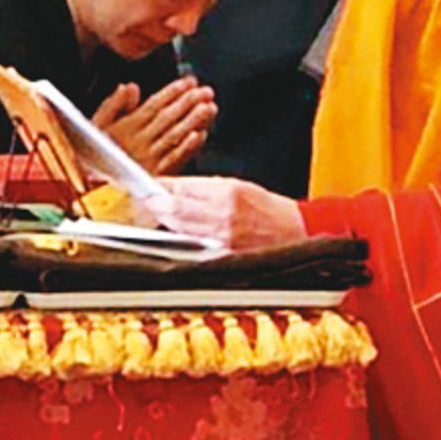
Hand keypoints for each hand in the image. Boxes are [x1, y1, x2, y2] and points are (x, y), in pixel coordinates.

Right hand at [94, 77, 216, 174]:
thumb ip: (112, 104)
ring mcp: (150, 159)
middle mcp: (140, 141)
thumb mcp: (94, 125)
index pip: (154, 104)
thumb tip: (130, 87)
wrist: (92, 190)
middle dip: (189, 102)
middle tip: (206, 91)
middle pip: (169, 118)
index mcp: (126, 127)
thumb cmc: (93, 155)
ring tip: (209, 107)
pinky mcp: (156, 175)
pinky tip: (201, 134)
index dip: (173, 91)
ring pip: (175, 135)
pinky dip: (189, 146)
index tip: (189, 81)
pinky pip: (175, 158)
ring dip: (194, 120)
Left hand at [141, 177, 306, 251]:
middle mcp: (223, 216)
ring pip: (179, 228)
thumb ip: (205, 187)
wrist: (295, 233)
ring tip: (155, 213)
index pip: (183, 187)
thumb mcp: (238, 186)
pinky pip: (192, 243)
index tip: (149, 183)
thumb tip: (176, 187)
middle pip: (175, 209)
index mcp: (228, 193)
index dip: (161, 186)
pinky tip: (175, 231)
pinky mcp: (221, 256)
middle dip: (155, 204)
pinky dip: (180, 236)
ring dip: (164, 220)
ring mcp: (221, 239)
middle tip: (144, 199)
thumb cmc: (270, 210)